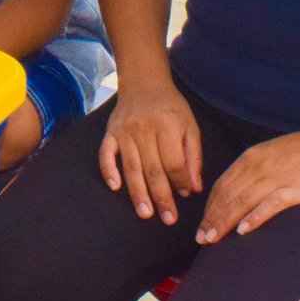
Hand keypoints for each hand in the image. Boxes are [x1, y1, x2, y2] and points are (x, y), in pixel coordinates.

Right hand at [97, 80, 202, 225]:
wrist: (144, 82)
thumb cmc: (171, 107)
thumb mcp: (190, 126)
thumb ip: (193, 156)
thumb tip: (193, 188)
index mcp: (168, 125)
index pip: (174, 162)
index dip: (181, 181)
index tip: (185, 195)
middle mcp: (144, 128)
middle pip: (153, 169)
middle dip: (162, 196)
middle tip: (168, 218)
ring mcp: (124, 131)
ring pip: (132, 167)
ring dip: (138, 193)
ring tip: (145, 214)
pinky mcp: (110, 132)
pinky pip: (106, 154)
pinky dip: (109, 170)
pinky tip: (115, 187)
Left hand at [196, 128, 299, 244]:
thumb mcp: (271, 154)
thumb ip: (254, 170)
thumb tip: (238, 189)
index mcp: (250, 157)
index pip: (221, 185)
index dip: (209, 206)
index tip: (202, 224)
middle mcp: (258, 166)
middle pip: (227, 196)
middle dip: (211, 218)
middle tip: (200, 238)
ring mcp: (275, 177)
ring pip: (241, 201)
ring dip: (224, 222)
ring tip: (212, 239)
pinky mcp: (294, 188)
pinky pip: (269, 204)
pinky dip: (254, 217)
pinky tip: (243, 230)